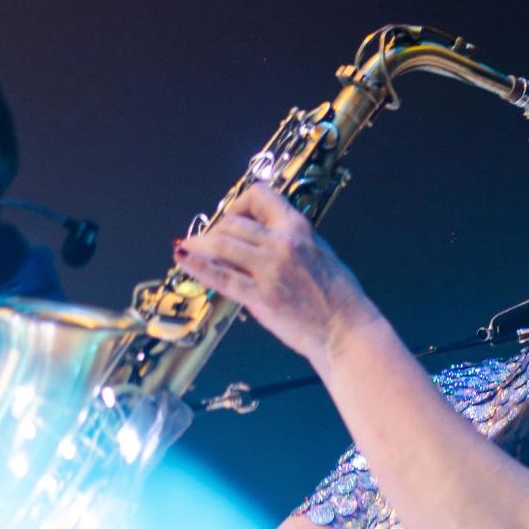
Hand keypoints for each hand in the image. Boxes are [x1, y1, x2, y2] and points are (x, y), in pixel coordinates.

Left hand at [173, 183, 379, 364]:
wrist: (346, 331)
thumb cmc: (339, 297)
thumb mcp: (320, 253)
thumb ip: (292, 241)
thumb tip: (265, 236)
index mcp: (298, 228)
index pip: (259, 196)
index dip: (239, 204)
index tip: (233, 217)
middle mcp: (281, 243)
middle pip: (233, 223)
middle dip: (216, 230)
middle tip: (208, 242)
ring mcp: (268, 270)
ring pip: (221, 244)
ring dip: (199, 245)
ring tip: (187, 248)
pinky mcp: (259, 297)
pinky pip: (221, 276)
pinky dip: (197, 266)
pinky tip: (183, 260)